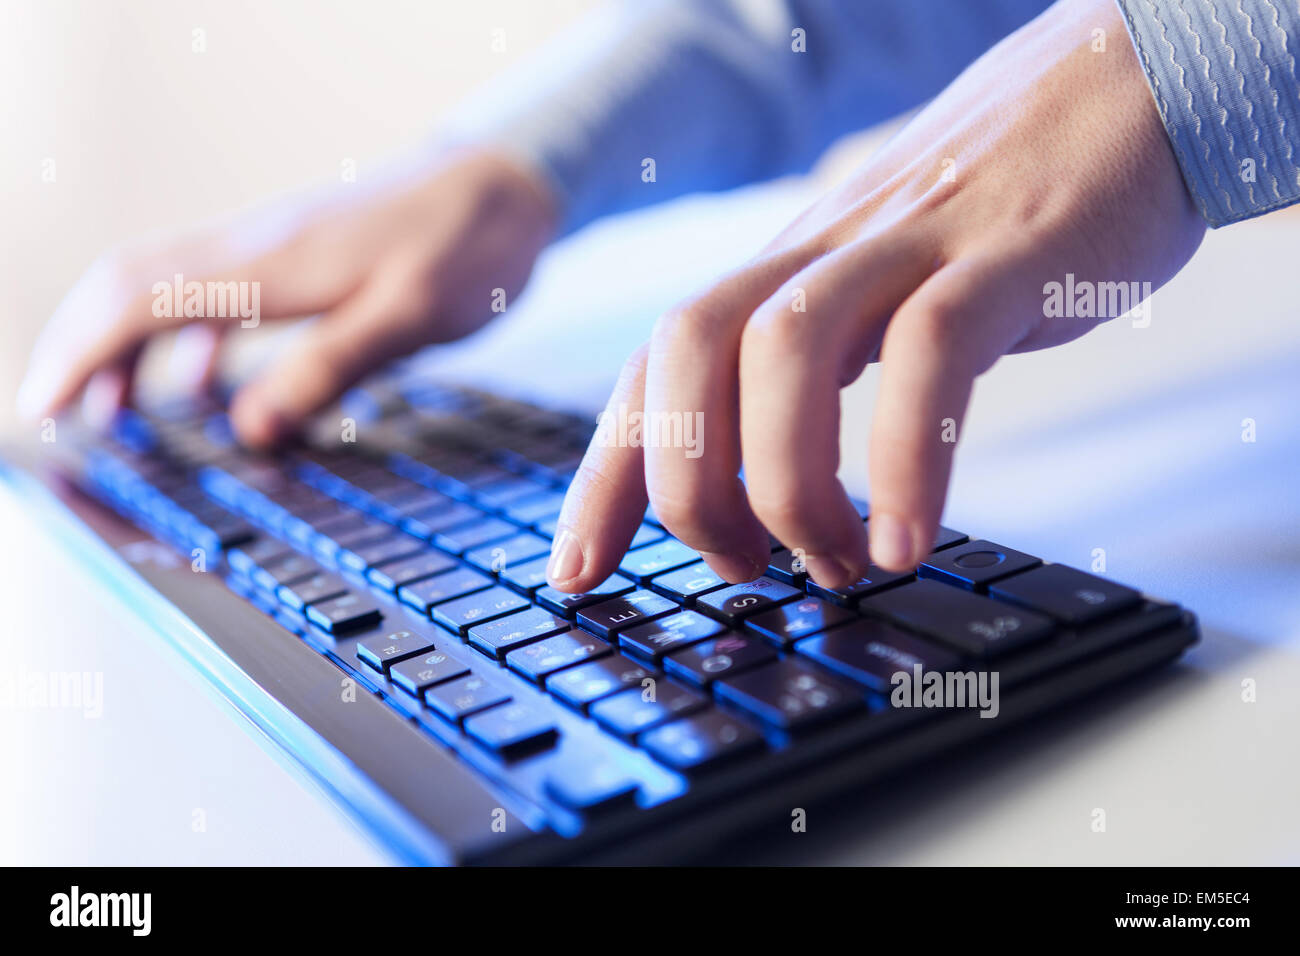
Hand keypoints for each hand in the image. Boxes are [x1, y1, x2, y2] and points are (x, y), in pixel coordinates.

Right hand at [18, 148, 556, 445]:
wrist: (503, 183)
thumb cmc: (466, 248)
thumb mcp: (408, 319)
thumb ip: (327, 369)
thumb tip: (247, 429)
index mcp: (270, 264)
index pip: (139, 298)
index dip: (81, 353)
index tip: (45, 408)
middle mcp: (254, 248)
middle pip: (129, 284)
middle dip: (80, 348)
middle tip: (58, 416)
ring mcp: (270, 248)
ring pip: (165, 288)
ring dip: (126, 349)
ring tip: (115, 416)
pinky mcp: (295, 258)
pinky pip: (215, 296)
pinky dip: (186, 343)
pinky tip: (200, 387)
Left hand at [547, 0, 1204, 591]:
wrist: (1127, 82)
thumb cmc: (1002, 208)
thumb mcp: (883, 286)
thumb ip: (824, 365)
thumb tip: (775, 480)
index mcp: (788, 270)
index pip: (657, 368)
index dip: (604, 473)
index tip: (575, 571)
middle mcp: (825, 252)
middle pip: (691, 349)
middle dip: (687, 484)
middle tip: (743, 569)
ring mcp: (911, 243)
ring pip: (788, 350)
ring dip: (789, 486)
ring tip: (834, 565)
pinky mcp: (1007, 253)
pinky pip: (932, 352)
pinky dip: (908, 456)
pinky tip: (910, 538)